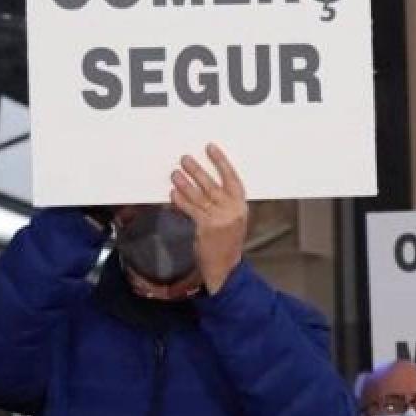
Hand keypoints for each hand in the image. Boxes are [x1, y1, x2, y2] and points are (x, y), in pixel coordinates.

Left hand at [169, 144, 248, 293]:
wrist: (225, 267)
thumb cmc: (227, 242)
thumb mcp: (233, 220)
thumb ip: (223, 203)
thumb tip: (203, 183)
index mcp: (241, 205)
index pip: (232, 178)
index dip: (221, 162)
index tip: (210, 148)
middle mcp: (232, 210)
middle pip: (212, 185)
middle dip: (197, 171)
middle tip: (185, 159)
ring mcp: (220, 219)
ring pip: (199, 196)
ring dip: (185, 184)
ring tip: (175, 174)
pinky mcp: (206, 228)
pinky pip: (191, 210)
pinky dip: (181, 201)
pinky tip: (174, 193)